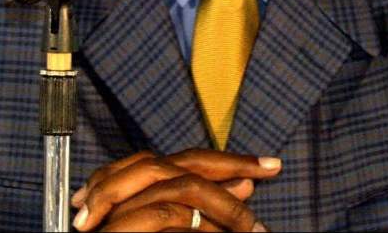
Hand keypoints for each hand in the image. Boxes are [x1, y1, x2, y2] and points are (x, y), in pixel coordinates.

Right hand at [72, 149, 281, 231]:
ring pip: (178, 185)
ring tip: (251, 224)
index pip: (184, 164)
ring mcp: (118, 210)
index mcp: (137, 194)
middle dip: (229, 164)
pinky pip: (166, 214)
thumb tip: (243, 187)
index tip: (264, 165)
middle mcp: (125, 195)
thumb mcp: (176, 231)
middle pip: (180, 163)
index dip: (226, 161)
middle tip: (269, 167)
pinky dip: (198, 223)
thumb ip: (201, 215)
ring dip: (221, 203)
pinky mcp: (117, 228)